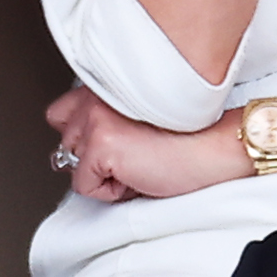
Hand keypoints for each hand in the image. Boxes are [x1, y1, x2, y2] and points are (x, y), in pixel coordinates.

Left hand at [47, 87, 250, 202]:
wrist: (214, 149)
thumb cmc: (188, 138)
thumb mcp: (135, 121)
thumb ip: (102, 123)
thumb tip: (74, 152)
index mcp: (104, 84)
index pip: (61, 114)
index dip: (86, 138)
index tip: (116, 143)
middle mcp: (95, 95)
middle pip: (66, 143)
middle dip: (94, 158)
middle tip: (133, 155)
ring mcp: (95, 118)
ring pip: (73, 165)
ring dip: (102, 174)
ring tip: (136, 163)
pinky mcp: (101, 143)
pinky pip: (85, 186)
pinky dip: (110, 192)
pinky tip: (138, 174)